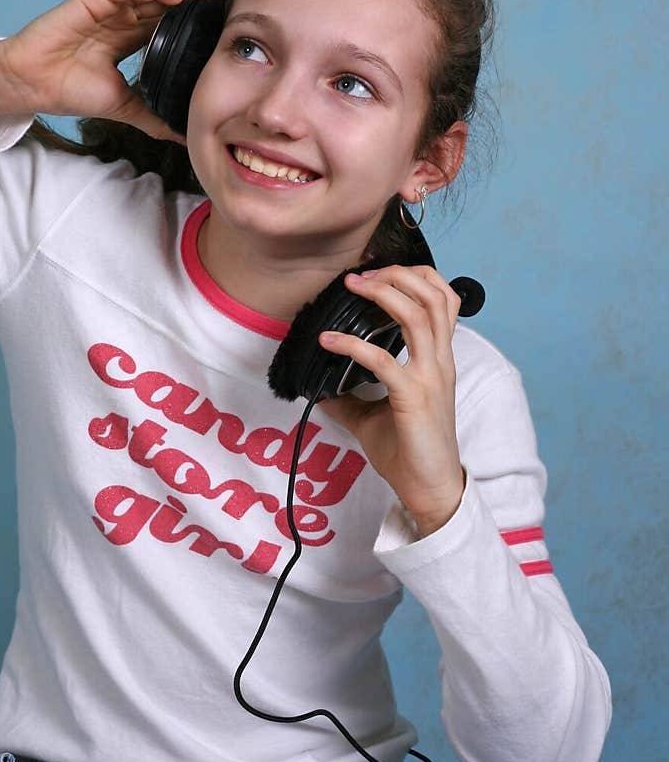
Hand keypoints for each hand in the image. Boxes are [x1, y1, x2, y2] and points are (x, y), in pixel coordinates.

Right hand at [0, 0, 225, 139]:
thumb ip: (151, 116)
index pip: (170, 23)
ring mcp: (108, 6)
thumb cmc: (69, 90)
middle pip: (166, 2)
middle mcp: (122, 18)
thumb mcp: (123, 107)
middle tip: (229, 3)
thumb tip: (182, 135)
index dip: (196, 21)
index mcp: (129, 38)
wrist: (32, 86)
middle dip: (197, 1)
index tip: (225, 26)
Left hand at [316, 265, 465, 535]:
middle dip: (397, 275)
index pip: (443, 299)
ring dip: (384, 293)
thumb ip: (350, 397)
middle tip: (360, 275)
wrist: (430, 489)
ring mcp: (431, 378)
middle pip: (434, 296)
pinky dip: (352, 344)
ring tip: (352, 287)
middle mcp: (440, 362)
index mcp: (438, 359)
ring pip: (420, 315)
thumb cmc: (409, 452)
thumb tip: (318, 385)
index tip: (377, 272)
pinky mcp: (414, 398)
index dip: (415, 275)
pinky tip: (328, 341)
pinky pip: (384, 360)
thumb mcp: (373, 417)